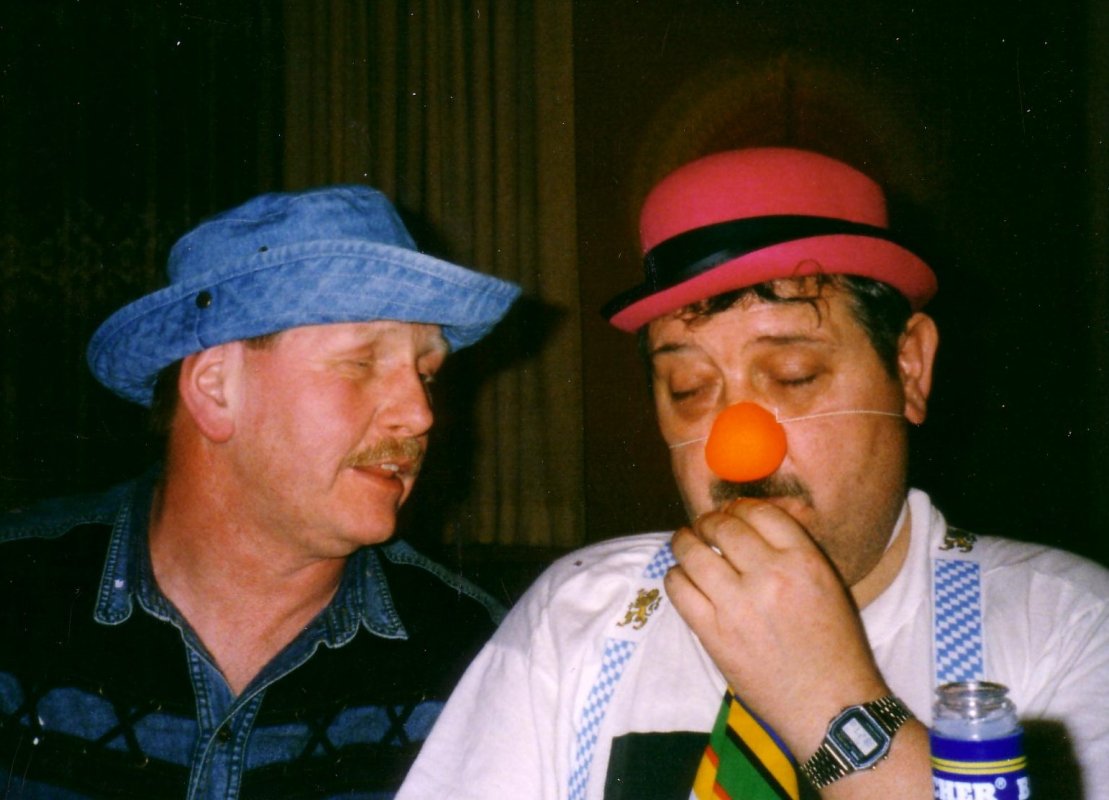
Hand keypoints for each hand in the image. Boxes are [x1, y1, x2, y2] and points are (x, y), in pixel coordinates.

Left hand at [664, 498, 888, 756]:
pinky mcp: (714, 634)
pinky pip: (678, 589)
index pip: (760, 511)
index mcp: (805, 561)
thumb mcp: (828, 587)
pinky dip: (676, 577)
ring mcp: (738, 605)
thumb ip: (792, 555)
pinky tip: (683, 580)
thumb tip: (749, 528)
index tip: (731, 513)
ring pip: (692, 552)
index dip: (739, 507)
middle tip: (704, 528)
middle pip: (723, 526)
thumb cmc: (836, 649)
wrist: (831, 706)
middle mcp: (771, 576)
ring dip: (684, 543)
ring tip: (686, 545)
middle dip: (708, 522)